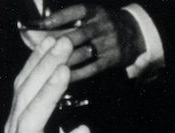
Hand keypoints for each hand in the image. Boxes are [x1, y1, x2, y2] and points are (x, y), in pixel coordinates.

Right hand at [0, 39, 91, 132]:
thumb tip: (68, 121)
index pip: (24, 95)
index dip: (38, 67)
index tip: (55, 43)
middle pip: (24, 101)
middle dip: (43, 70)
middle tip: (62, 45)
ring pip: (30, 126)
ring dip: (47, 97)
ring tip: (66, 73)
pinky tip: (84, 131)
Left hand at [23, 4, 145, 81]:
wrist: (136, 33)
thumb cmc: (105, 24)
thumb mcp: (92, 15)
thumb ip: (71, 22)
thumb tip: (42, 30)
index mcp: (95, 12)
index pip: (72, 13)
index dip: (55, 19)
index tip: (38, 24)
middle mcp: (103, 26)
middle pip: (78, 35)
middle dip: (58, 43)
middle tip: (40, 49)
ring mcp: (109, 44)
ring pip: (83, 53)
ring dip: (65, 59)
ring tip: (48, 65)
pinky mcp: (113, 60)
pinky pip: (93, 68)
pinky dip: (78, 73)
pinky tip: (64, 77)